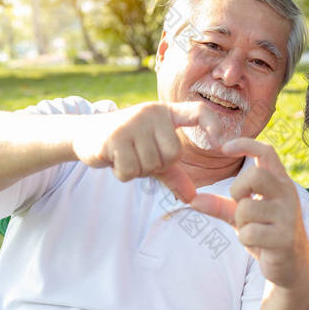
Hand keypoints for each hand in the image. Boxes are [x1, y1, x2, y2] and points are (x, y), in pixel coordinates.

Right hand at [72, 101, 220, 201]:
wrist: (87, 134)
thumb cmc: (128, 144)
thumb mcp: (152, 153)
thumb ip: (174, 173)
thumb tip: (192, 198)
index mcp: (166, 112)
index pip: (198, 111)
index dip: (213, 124)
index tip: (221, 143)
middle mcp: (152, 112)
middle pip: (172, 155)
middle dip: (156, 165)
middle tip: (139, 155)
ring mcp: (132, 123)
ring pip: (150, 165)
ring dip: (137, 170)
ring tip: (125, 155)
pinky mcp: (114, 137)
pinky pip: (130, 171)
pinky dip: (123, 173)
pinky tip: (114, 159)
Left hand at [191, 138, 308, 288]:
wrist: (292, 264)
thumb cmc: (267, 231)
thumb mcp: (244, 215)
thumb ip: (221, 205)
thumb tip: (193, 200)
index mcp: (280, 182)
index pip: (266, 152)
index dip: (245, 144)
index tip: (224, 147)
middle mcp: (287, 194)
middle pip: (256, 176)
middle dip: (238, 189)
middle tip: (240, 203)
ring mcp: (287, 215)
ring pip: (246, 209)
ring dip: (240, 222)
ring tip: (252, 229)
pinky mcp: (284, 238)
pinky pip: (249, 233)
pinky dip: (245, 239)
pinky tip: (258, 243)